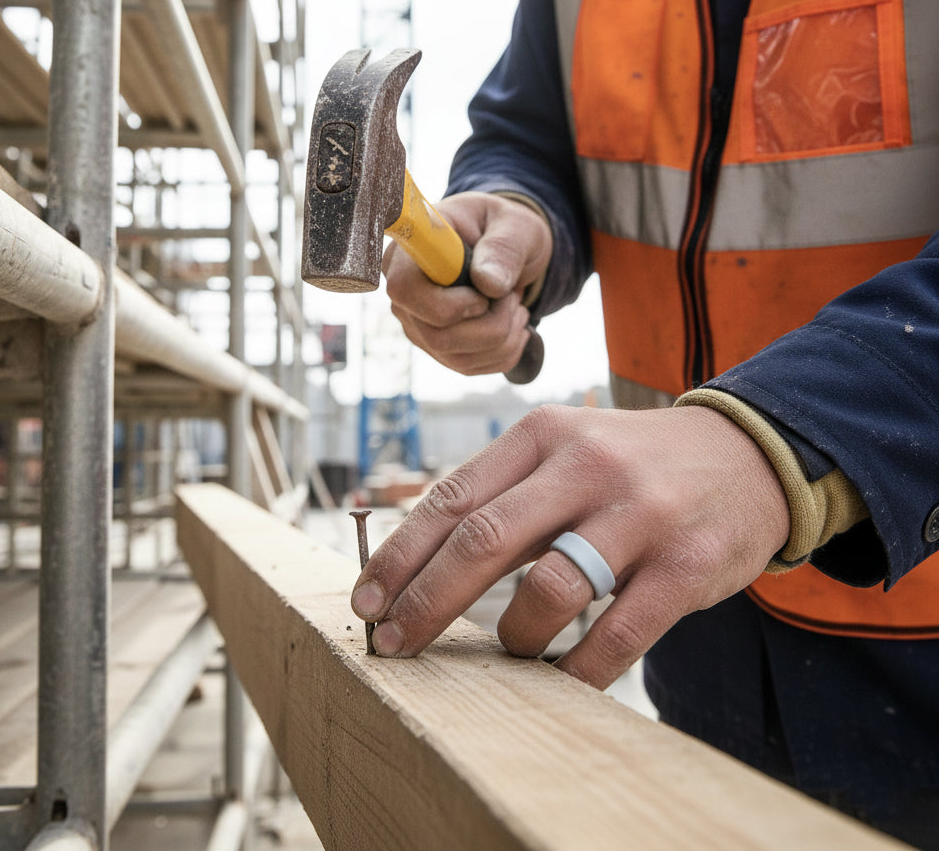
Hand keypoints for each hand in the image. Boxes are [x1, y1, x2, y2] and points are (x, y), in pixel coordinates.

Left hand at [351, 404, 789, 689]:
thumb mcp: (563, 450)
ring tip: (510, 649)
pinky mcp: (685, 565)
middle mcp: (586, 466)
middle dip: (426, 601)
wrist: (747, 455)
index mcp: (543, 436)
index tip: (367, 600)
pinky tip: (562, 679)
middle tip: (393, 644)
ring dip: (512, 637)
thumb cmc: (630, 463)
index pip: (452, 498)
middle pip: (484, 541)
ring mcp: (639, 515)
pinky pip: (616, 636)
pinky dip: (578, 670)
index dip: (401, 556)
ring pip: (548, 592)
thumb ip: (501, 492)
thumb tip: (416, 557)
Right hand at [381, 191, 551, 375]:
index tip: (484, 292)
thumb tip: (488, 283)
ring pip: (458, 358)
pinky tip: (512, 323)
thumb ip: (503, 248)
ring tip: (515, 304)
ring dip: (504, 337)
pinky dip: (506, 351)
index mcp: (411, 253)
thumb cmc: (504, 229)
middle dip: (491, 325)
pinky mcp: (438, 349)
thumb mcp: (515, 226)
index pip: (405, 291)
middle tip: (513, 296)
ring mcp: (419, 326)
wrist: (509, 251)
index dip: (449, 303)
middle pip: (436, 336)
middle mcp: (406, 296)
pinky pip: (471, 367)